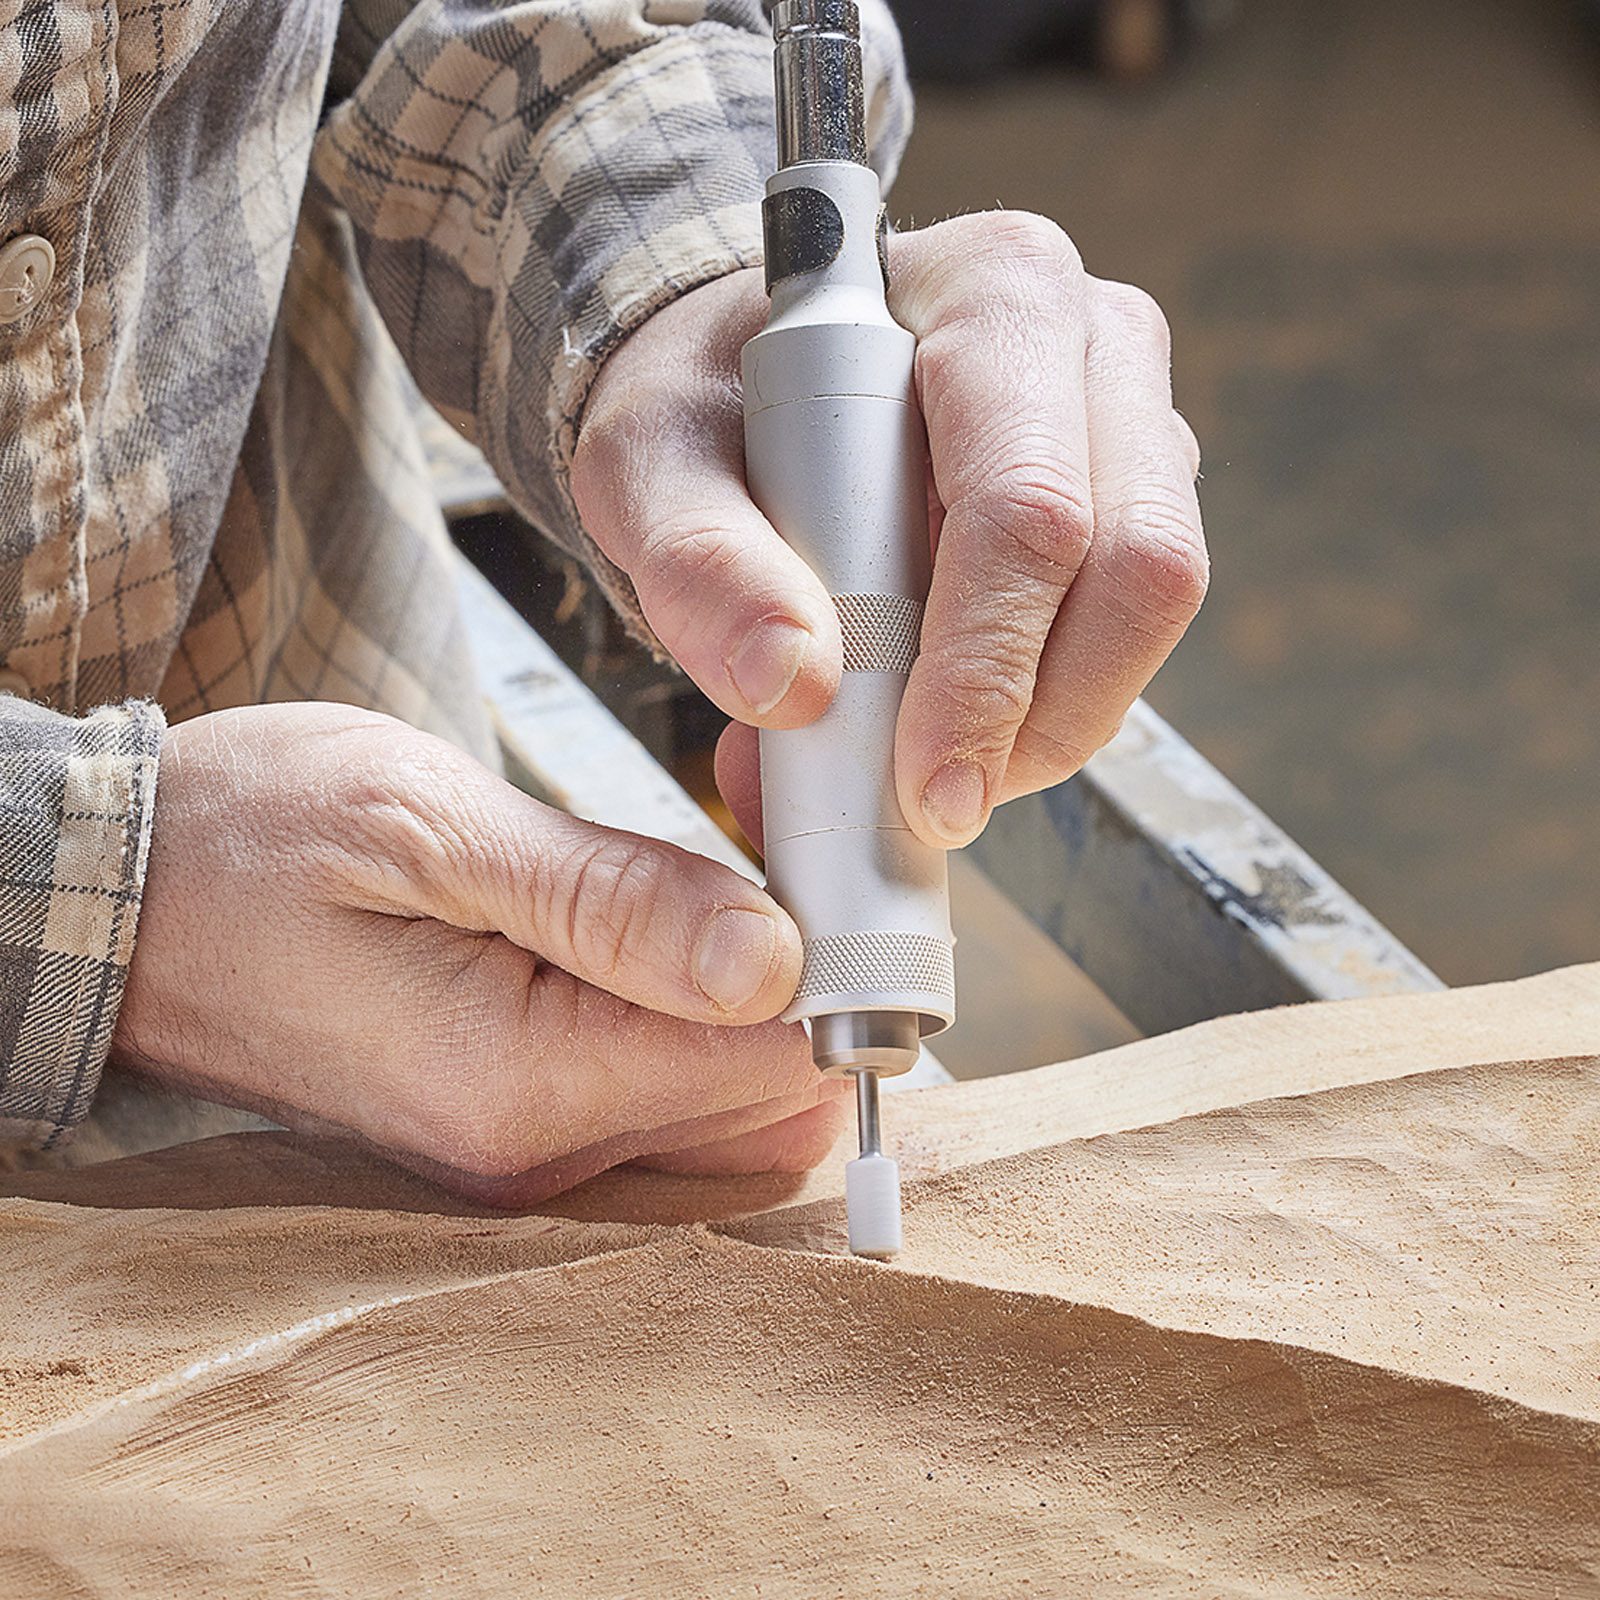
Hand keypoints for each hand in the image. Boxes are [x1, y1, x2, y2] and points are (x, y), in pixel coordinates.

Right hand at [113, 704, 845, 1202]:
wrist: (118, 901)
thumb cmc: (244, 842)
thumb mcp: (428, 827)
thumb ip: (609, 901)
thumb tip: (775, 961)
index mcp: (520, 1084)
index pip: (773, 1064)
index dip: (836, 963)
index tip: (821, 860)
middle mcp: (533, 1153)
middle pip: (770, 1105)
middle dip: (812, 983)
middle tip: (775, 852)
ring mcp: (522, 1155)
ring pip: (727, 1107)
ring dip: (757, 999)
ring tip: (713, 872)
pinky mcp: (510, 1126)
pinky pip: (658, 1094)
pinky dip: (693, 1015)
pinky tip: (659, 924)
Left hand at [572, 212, 1205, 847]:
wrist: (741, 395)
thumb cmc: (707, 409)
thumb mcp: (650, 464)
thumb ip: (697, 561)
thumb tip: (793, 682)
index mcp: (990, 295)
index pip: (1027, 503)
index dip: (984, 664)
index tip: (921, 782)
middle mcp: (1089, 344)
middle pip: (1135, 563)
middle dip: (1038, 717)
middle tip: (937, 805)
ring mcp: (1128, 423)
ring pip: (1151, 609)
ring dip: (1050, 725)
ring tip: (927, 769)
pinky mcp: (1131, 501)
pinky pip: (1126, 633)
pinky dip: (1044, 710)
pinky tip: (948, 727)